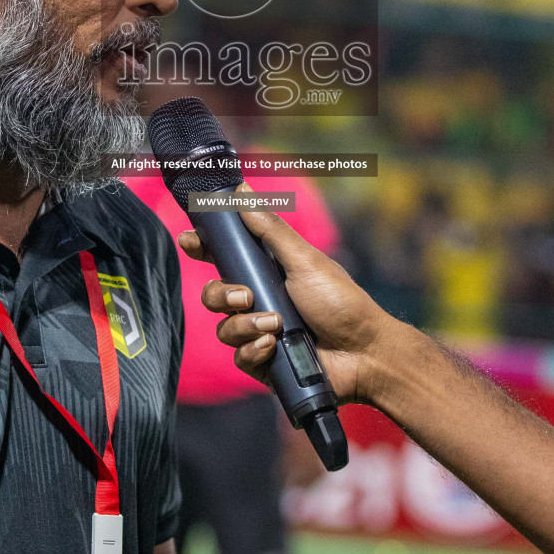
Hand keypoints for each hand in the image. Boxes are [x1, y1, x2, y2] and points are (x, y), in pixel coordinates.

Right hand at [177, 208, 401, 405]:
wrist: (365, 352)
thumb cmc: (341, 301)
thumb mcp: (304, 260)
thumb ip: (271, 229)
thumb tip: (242, 190)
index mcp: (266, 271)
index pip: (223, 256)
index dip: (201, 247)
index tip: (188, 240)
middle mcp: (259, 301)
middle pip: (214, 294)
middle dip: (221, 294)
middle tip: (246, 295)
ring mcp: (259, 332)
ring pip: (224, 328)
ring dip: (245, 325)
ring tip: (275, 324)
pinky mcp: (263, 363)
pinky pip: (239, 356)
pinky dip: (254, 350)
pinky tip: (274, 346)